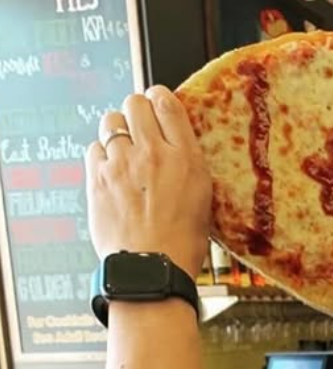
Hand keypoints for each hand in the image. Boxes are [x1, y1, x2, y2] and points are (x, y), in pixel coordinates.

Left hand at [85, 86, 211, 278]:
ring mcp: (121, 164)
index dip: (160, 98)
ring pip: (110, 121)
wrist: (152, 269)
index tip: (158, 105)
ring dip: (116, 131)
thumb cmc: (182, 244)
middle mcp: (153, 154)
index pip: (167, 103)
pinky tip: (111, 172)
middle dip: (136, 111)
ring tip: (123, 151)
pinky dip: (101, 156)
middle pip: (135, 103)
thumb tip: (176, 146)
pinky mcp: (97, 178)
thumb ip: (188, 165)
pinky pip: (93, 148)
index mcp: (185, 158)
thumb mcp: (203, 200)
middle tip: (140, 129)